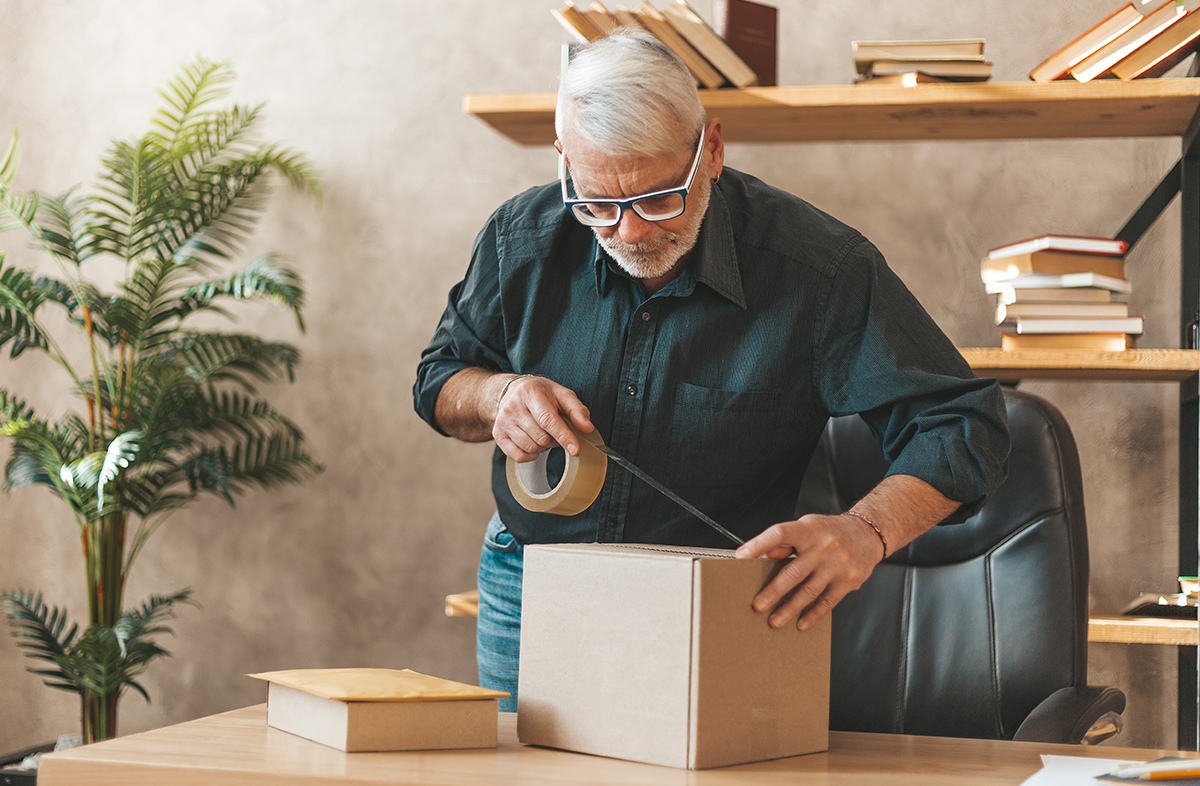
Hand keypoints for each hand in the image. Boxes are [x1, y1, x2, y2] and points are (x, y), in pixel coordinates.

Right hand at [492, 374, 592, 462]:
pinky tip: (532, 443)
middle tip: (555, 431)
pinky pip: (518, 456)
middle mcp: (513, 407)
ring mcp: (503, 421)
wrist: (510, 392)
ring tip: (543, 434)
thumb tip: (587, 428)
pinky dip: (530, 455)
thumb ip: (577, 410)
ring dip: (543, 447)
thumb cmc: (540, 394)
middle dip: (555, 440)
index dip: (564, 436)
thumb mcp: (561, 394)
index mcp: (530, 393)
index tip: (576, 449)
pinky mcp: (498, 434)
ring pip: (531, 448)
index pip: (548, 420)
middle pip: (541, 437)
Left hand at [735, 513, 883, 630]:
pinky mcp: (848, 581)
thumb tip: (762, 554)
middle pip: (793, 571)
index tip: (741, 557)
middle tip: (758, 605)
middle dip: (774, 591)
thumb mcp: (808, 526)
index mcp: (808, 530)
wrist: (868, 533)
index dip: (759, 544)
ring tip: (774, 621)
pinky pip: (827, 601)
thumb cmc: (831, 531)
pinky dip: (813, 614)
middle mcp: (823, 547)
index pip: (780, 534)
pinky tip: (801, 623)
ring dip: (790, 609)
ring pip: (809, 591)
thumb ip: (786, 540)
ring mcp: (837, 565)